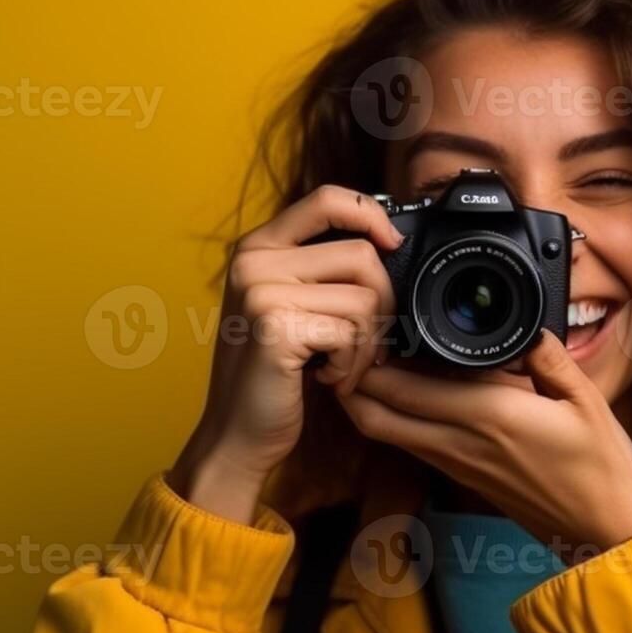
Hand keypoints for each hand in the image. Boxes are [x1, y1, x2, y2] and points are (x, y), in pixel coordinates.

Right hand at [170, 185, 404, 522]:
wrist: (238, 434)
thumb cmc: (273, 375)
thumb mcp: (290, 307)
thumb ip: (321, 270)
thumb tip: (387, 243)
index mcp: (258, 247)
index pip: (328, 199)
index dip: (372, 215)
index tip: (393, 244)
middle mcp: (254, 260)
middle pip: (362, 255)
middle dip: (382, 305)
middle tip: (365, 342)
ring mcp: (262, 291)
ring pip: (364, 297)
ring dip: (367, 343)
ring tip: (341, 365)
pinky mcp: (276, 326)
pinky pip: (351, 332)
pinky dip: (352, 364)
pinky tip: (326, 379)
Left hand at [333, 330, 631, 553]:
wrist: (604, 530)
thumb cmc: (601, 468)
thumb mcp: (586, 400)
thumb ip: (549, 358)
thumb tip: (526, 329)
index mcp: (489, 415)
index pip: (404, 387)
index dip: (371, 357)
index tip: (365, 327)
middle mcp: (461, 442)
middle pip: (375, 414)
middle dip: (350, 379)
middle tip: (351, 343)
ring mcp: (457, 465)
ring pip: (386, 433)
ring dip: (368, 400)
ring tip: (371, 361)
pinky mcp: (461, 477)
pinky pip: (411, 444)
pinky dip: (395, 418)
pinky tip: (409, 394)